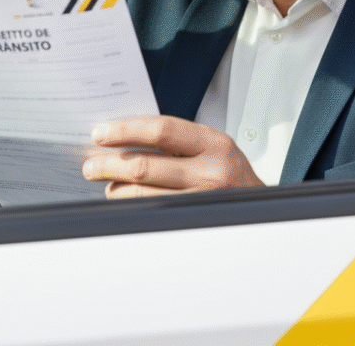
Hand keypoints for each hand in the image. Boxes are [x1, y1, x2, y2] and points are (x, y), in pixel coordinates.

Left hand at [82, 115, 263, 198]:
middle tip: (91, 164)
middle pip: (144, 166)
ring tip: (105, 182)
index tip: (101, 134)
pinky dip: (130, 206)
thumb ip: (176, 140)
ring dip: (115, 188)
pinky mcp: (193, 224)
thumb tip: (123, 136)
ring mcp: (202, 202)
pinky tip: (122, 198)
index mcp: (213, 144)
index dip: (125, 131)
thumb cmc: (230, 173)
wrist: (264, 209)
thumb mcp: (211, 146)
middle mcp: (211, 173)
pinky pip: (150, 214)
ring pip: (142, 196)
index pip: (160, 131)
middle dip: (108, 164)